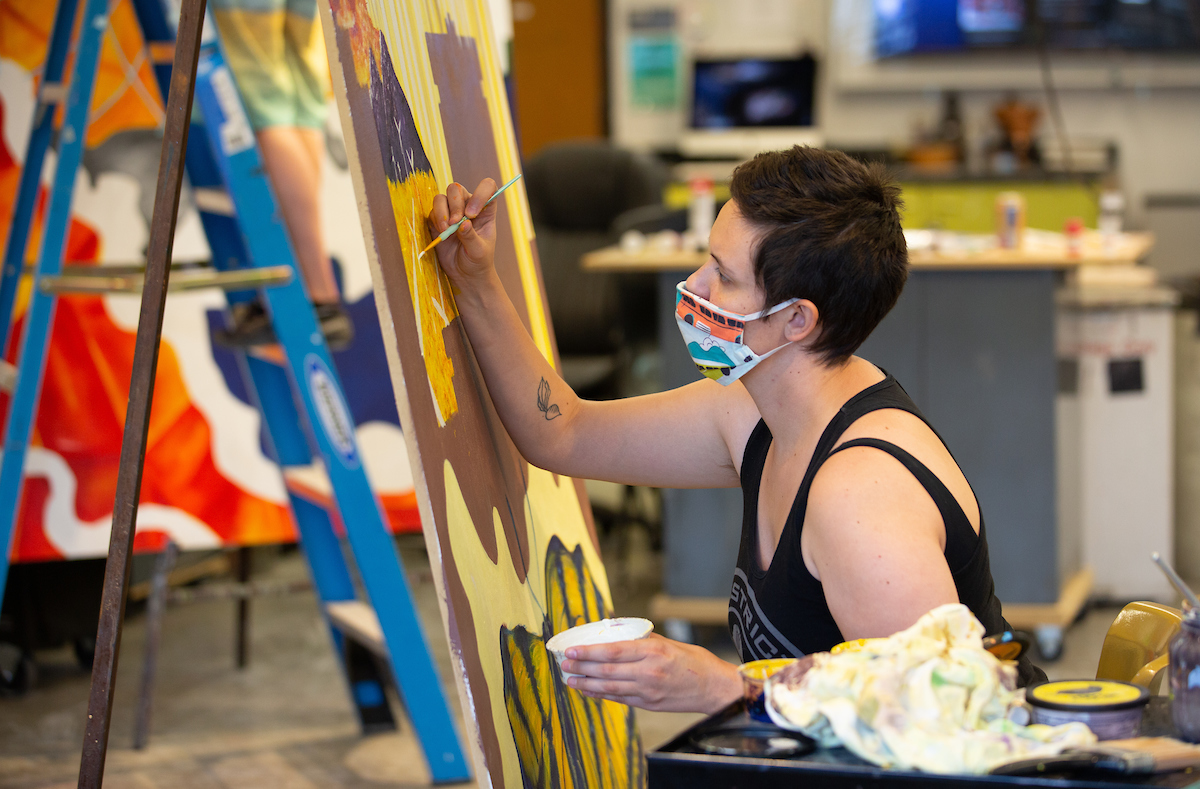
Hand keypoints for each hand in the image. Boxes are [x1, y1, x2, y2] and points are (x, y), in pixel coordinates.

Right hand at [427, 179, 499, 286]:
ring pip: (442, 197)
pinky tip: (442, 233)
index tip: (472, 214)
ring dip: (442, 211)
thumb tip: (463, 223)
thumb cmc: (478, 261)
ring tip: (446, 229)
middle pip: (457, 189)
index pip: (487, 187)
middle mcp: (468, 206)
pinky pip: (432, 211)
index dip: (480, 194)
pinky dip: (435, 219)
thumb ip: (471, 237)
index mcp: (486, 209)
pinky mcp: (438, 221)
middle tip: (455, 222)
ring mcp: (452, 212)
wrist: (465, 275)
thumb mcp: (479, 251)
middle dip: (454, 204)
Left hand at [559, 633, 740, 713]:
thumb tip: (620, 634)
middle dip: (582, 668)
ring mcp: (648, 691)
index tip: (572, 651)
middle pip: (607, 671)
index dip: (589, 652)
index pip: (613, 651)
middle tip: (565, 665)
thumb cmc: (695, 661)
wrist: (715, 688)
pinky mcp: (649, 705)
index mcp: (653, 651)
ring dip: (587, 685)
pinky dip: (603, 695)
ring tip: (571, 681)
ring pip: (610, 688)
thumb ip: (644, 640)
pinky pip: (620, 699)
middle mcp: (648, 672)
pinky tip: (590, 691)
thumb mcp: (670, 643)